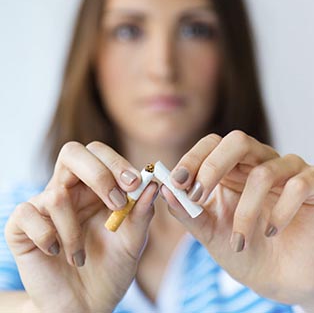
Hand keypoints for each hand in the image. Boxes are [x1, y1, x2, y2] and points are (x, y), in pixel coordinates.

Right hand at [5, 141, 157, 312]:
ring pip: (56, 194)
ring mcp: (44, 206)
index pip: (99, 153)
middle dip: (98, 174)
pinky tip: (58, 253)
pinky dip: (47, 236)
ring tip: (82, 257)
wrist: (84, 305)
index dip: (115, 163)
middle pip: (73, 153)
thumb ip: (142, 213)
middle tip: (116, 202)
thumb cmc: (110, 269)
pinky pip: (28, 215)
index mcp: (95, 188)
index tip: (134, 184)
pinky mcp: (22, 226)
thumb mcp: (133, 242)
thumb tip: (153, 184)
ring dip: (74, 230)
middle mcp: (69, 190)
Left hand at [161, 131, 313, 304]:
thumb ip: (187, 212)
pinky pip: (298, 186)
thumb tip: (165, 191)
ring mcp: (289, 170)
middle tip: (198, 194)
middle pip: (237, 141)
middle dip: (213, 167)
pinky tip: (271, 231)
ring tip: (238, 241)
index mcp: (232, 168)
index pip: (211, 145)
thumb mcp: (208, 232)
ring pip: (264, 172)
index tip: (177, 183)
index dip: (193, 159)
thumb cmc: (242, 249)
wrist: (279, 276)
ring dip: (245, 212)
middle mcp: (259, 162)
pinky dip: (281, 212)